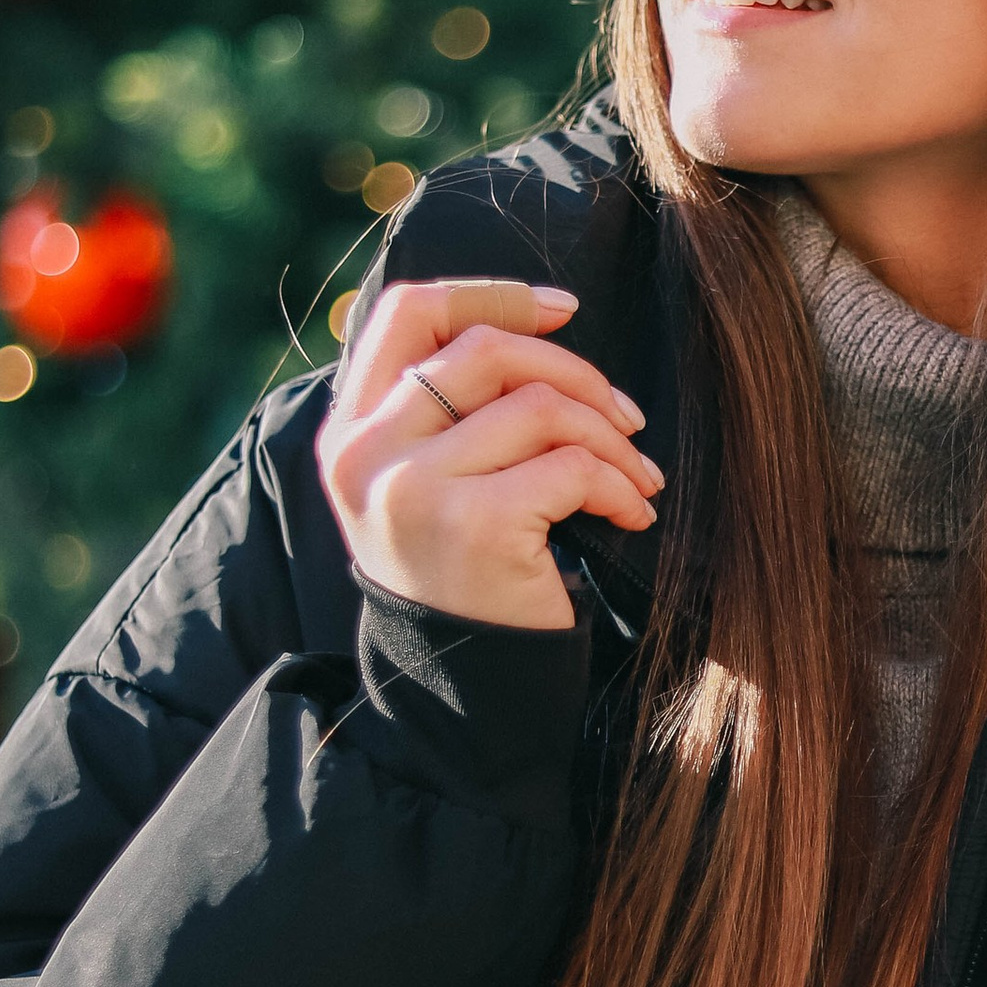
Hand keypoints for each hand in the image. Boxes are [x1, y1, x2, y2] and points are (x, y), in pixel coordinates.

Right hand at [318, 278, 663, 632]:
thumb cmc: (465, 578)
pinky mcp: (473, 525)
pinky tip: (631, 513)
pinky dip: (620, 485)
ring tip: (636, 477)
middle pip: (486, 349)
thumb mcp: (429, 484)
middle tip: (627, 417)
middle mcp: (366, 453)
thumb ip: (448, 410)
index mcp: (349, 431)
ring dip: (611, 436)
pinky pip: (571, 466)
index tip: (563, 310)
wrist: (464, 693)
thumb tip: (539, 317)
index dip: (492, 293)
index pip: (409, 312)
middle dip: (576, 372)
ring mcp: (413, 488)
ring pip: (540, 405)